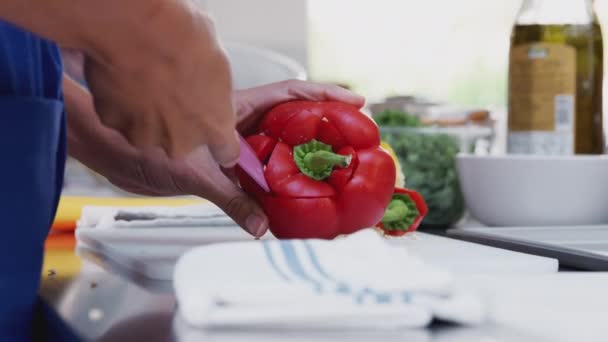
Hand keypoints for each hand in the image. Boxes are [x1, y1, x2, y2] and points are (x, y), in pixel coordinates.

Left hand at [64, 77, 364, 236]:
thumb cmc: (147, 149)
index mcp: (236, 110)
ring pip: (284, 140)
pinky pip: (269, 163)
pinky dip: (286, 175)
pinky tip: (299, 192)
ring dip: (311, 151)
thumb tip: (260, 226)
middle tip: (358, 139)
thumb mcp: (193, 172)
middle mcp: (243, 122)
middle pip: (296, 116)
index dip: (325, 95)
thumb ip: (229, 198)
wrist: (121, 156)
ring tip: (339, 165)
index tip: (354, 101)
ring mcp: (239, 140)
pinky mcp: (233, 160)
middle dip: (329, 124)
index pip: (290, 95)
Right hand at [83, 0, 238, 164]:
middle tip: (168, 89)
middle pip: (180, 141)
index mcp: (215, 127)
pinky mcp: (113, 124)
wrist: (141, 32)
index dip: (217, 139)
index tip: (212, 129)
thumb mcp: (219, 63)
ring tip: (142, 80)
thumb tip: (207, 81)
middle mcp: (181, 142)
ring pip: (145, 130)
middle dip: (175, 122)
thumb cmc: (188, 39)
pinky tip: (120, 77)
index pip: (226, 152)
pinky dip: (116, 101)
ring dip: (143, 113)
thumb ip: (213, 88)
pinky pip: (116, 114)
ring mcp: (145, 137)